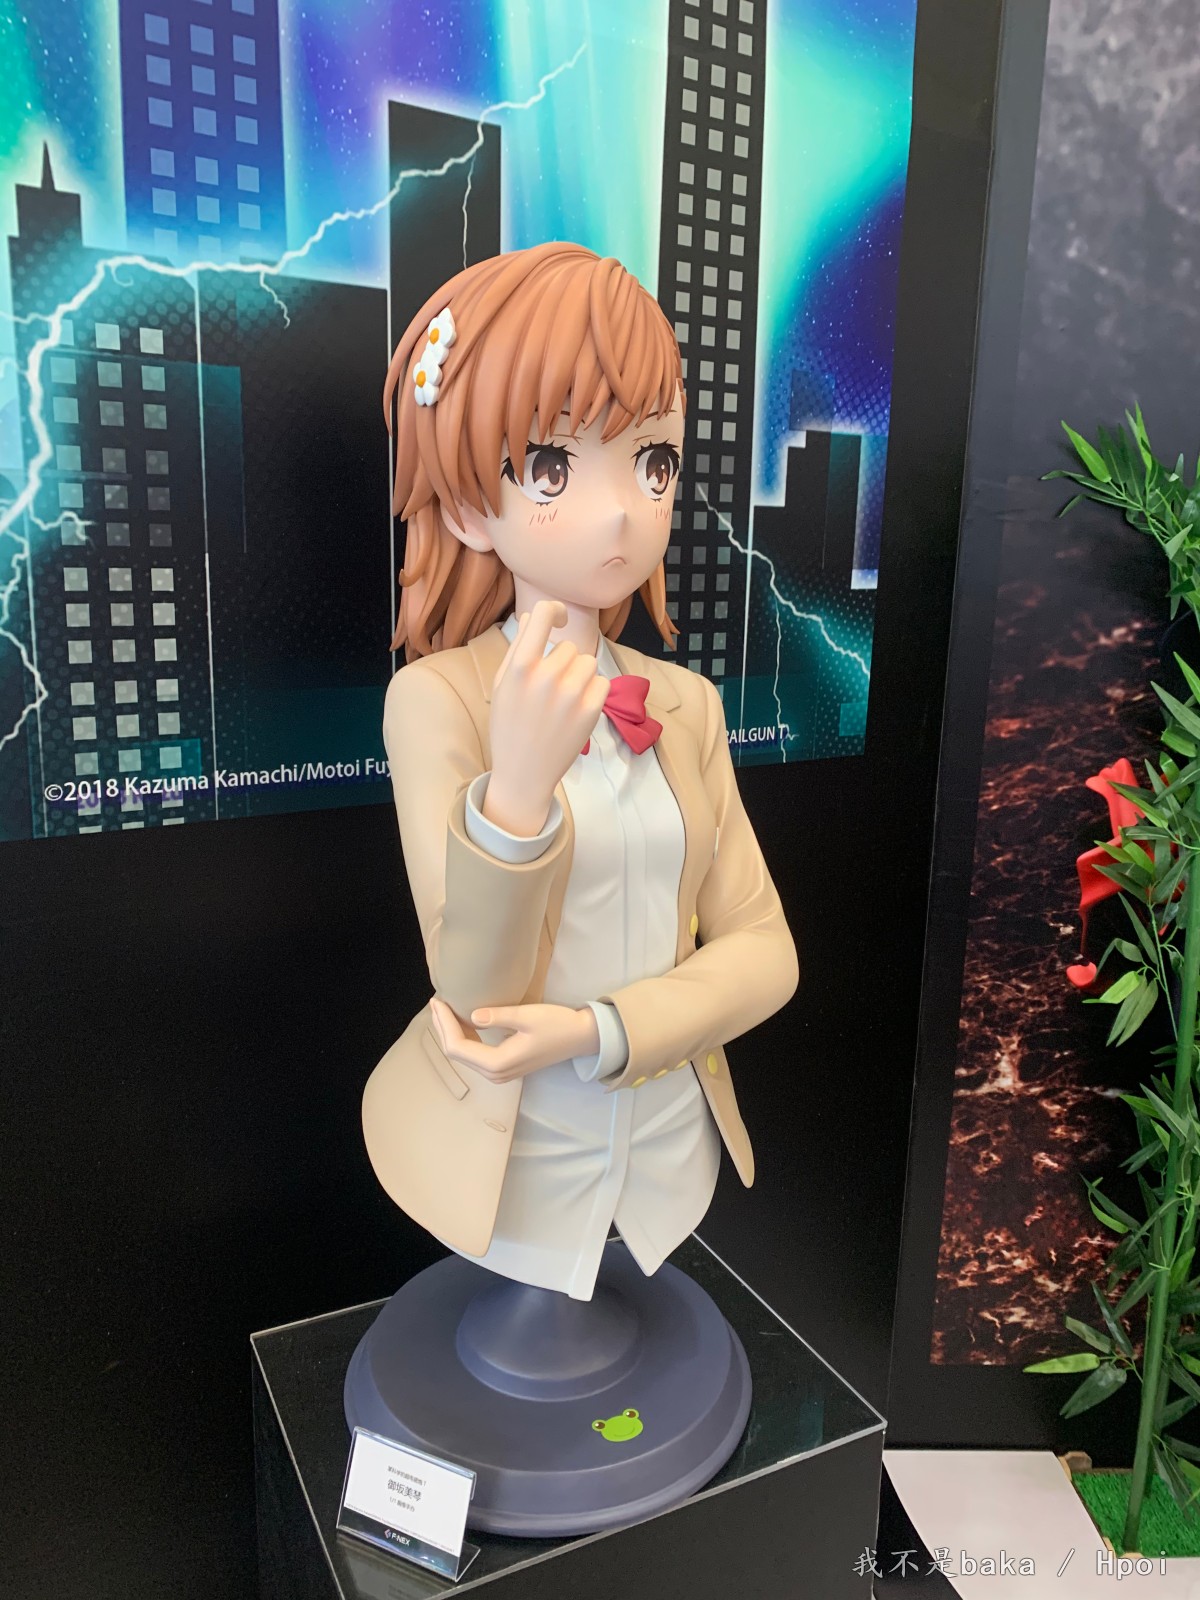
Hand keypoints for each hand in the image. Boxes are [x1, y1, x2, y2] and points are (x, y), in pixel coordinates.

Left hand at [429, 997, 599, 1084]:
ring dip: (452, 1033)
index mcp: (498, 1063)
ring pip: (464, 1055)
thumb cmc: (557, 1025)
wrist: (580, 1038)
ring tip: (443, 1009)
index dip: (444, 1024)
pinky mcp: (504, 1066)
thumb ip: (498, 1016)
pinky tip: (461, 1020)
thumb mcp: (527, 1016)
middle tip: (435, 1002)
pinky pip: (475, 1054)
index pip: (458, 1047)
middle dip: (443, 1028)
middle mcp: (495, 1073)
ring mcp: (500, 1072)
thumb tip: (472, 1015)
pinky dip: (464, 1037)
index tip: (437, 1002)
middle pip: (457, 1054)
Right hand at [484, 600, 608, 836]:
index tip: (558, 620)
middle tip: (552, 688)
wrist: (523, 773)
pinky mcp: (591, 711)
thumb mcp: (502, 686)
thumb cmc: (509, 727)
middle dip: (563, 662)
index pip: (542, 614)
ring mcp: (571, 694)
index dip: (554, 611)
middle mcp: (546, 677)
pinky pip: (602, 682)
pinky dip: (594, 692)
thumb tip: (533, 615)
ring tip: (565, 699)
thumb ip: (518, 649)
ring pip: (588, 663)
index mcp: (520, 667)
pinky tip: (578, 709)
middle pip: (569, 647)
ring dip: (580, 676)